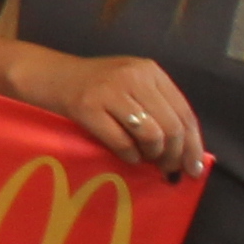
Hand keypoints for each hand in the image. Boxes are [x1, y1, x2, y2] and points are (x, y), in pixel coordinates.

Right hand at [29, 49, 204, 180]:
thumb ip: (157, 108)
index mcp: (150, 71)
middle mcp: (134, 76)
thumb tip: (186, 152)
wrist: (48, 75)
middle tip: (169, 171)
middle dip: (175, 155)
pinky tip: (127, 157)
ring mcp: (110, 90)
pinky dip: (129, 156)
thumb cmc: (94, 87)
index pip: (184, 112)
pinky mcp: (88, 107)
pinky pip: (122, 142)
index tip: (195, 169)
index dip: (194, 144)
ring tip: (146, 161)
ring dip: (153, 155)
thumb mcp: (130, 86)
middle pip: (171, 126)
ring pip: (151, 134)